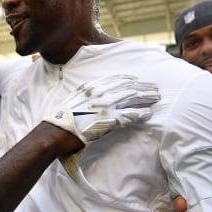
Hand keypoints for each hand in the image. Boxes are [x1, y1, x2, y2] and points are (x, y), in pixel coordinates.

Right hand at [43, 74, 160, 142]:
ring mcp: (106, 105)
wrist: (55, 132)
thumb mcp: (73, 101)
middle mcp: (100, 93)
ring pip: (132, 98)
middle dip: (143, 87)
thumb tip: (92, 99)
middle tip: (154, 88)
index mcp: (91, 87)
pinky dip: (141, 113)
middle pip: (127, 86)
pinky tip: (148, 114)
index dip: (128, 79)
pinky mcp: (110, 119)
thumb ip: (85, 97)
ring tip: (156, 98)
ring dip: (146, 97)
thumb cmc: (62, 120)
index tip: (136, 80)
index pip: (115, 79)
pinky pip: (130, 114)